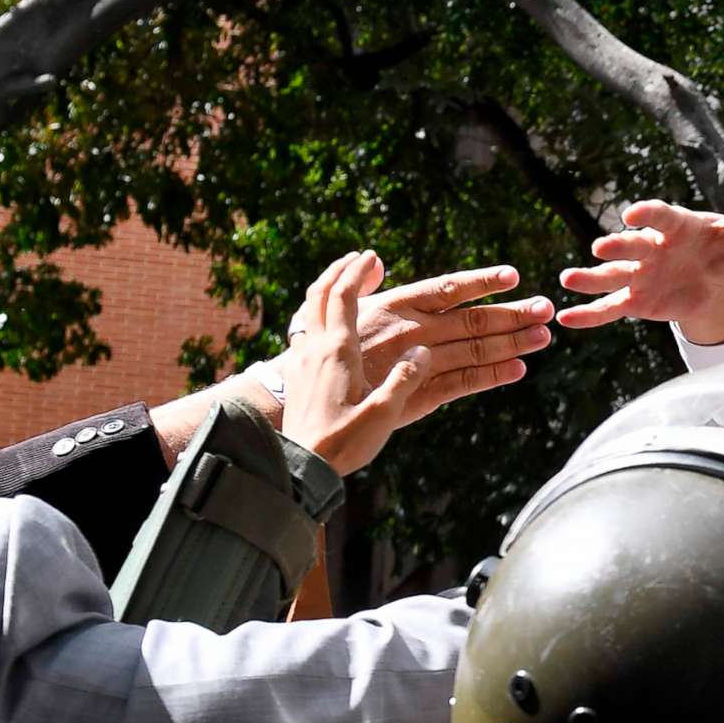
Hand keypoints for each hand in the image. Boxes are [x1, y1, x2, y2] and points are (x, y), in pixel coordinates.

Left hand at [279, 251, 429, 475]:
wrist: (299, 466)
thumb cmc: (342, 445)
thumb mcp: (382, 416)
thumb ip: (404, 381)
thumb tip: (424, 352)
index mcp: (337, 352)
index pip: (343, 296)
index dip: (357, 272)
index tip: (373, 256)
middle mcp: (316, 348)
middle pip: (321, 294)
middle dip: (340, 271)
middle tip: (359, 258)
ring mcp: (304, 360)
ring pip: (310, 310)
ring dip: (327, 289)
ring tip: (344, 282)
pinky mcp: (300, 375)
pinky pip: (307, 330)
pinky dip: (320, 314)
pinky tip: (332, 324)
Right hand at [290, 262, 551, 421]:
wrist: (305, 392)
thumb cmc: (324, 346)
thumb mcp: (343, 308)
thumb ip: (368, 287)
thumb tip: (376, 261)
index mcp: (397, 305)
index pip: (447, 288)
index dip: (482, 282)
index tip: (513, 275)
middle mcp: (412, 331)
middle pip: (472, 319)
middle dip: (513, 313)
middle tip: (546, 308)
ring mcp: (417, 364)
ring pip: (474, 350)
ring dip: (512, 343)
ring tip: (543, 336)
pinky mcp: (417, 396)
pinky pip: (462, 385)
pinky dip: (491, 377)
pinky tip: (518, 369)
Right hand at [554, 180, 723, 341]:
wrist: (717, 280)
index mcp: (680, 226)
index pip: (663, 216)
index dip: (650, 214)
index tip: (635, 212)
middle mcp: (654, 247)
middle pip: (634, 245)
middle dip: (619, 245)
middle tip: (601, 245)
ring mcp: (641, 274)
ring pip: (614, 275)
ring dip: (592, 278)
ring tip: (567, 280)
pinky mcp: (637, 300)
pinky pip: (610, 308)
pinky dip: (590, 314)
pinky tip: (566, 318)